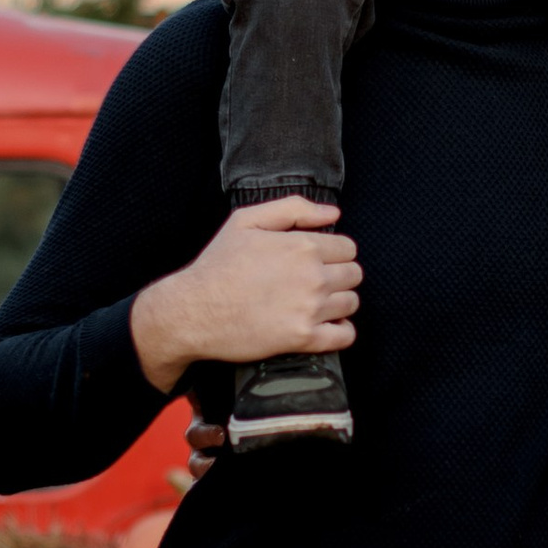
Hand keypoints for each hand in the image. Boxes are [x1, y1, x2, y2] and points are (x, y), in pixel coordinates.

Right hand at [132, 199, 360, 391]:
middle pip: (354, 275)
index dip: (334, 253)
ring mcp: (310, 309)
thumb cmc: (218, 264)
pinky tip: (326, 326)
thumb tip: (333, 213)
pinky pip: (345, 336)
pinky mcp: (303, 339)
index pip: (348, 248)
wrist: (193, 311)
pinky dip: (342, 331)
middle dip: (339, 275)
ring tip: (315, 302)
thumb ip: (294, 209)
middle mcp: (313, 277)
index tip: (319, 260)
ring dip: (339, 302)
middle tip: (315, 281)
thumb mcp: (247, 221)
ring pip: (352, 303)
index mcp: (303, 246)